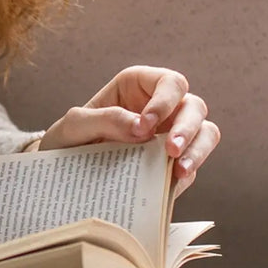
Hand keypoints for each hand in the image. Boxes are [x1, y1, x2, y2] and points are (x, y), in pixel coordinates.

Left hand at [37, 65, 218, 197]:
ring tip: (180, 170)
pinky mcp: (173, 165)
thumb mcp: (74, 125)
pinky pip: (191, 167)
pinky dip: (184, 175)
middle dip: (187, 128)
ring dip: (198, 150)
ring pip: (205, 133)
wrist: (62, 174)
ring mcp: (171, 136)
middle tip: (171, 150)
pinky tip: (170, 185)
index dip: (165, 101)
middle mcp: (162, 108)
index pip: (170, 83)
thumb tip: (142, 129)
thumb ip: (104, 119)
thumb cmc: (67, 139)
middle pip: (194, 107)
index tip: (145, 125)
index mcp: (139, 87)